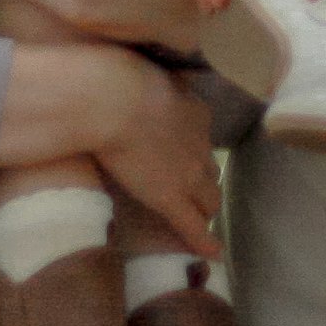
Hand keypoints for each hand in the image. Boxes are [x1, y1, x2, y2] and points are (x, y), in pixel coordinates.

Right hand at [0, 40, 221, 253]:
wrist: (112, 100)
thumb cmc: (121, 80)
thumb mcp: (151, 72)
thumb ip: (159, 84)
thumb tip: (156, 81)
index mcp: (196, 114)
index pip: (200, 139)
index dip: (193, 150)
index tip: (184, 154)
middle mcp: (200, 146)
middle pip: (210, 172)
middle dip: (205, 184)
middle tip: (195, 193)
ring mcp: (188, 175)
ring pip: (207, 199)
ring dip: (204, 208)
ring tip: (198, 219)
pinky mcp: (171, 199)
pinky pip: (192, 226)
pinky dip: (204, 241)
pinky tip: (212, 253)